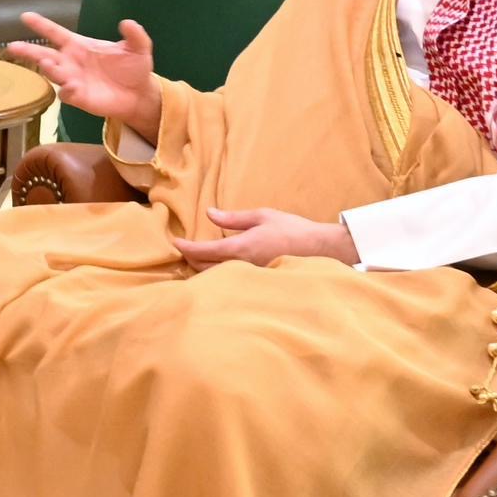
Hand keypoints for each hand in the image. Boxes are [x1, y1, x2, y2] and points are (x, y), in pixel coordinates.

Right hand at [8, 14, 158, 131]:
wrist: (140, 94)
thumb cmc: (134, 68)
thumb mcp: (139, 48)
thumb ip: (135, 35)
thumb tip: (128, 22)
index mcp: (79, 45)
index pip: (55, 33)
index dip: (41, 25)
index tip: (25, 17)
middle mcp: (70, 62)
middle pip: (43, 54)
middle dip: (28, 50)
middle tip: (13, 46)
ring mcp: (72, 80)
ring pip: (52, 73)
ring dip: (48, 69)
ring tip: (47, 64)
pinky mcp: (79, 97)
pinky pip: (67, 94)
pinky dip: (67, 90)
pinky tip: (71, 86)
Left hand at [172, 204, 356, 269]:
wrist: (321, 249)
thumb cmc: (292, 229)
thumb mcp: (262, 216)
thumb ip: (233, 217)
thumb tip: (210, 214)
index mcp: (240, 247)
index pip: (203, 251)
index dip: (185, 248)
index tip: (175, 242)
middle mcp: (242, 266)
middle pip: (204, 267)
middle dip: (191, 259)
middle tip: (184, 249)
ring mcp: (250, 277)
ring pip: (216, 277)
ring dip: (203, 269)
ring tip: (196, 260)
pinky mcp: (258, 283)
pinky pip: (231, 281)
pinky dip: (219, 275)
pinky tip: (218, 270)